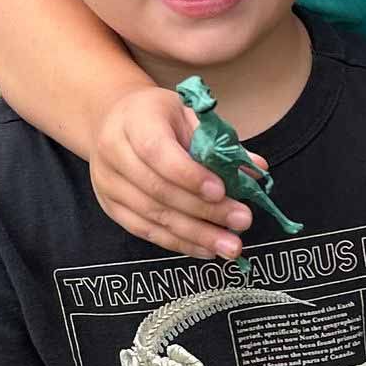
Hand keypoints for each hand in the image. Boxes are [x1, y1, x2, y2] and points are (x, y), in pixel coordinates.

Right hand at [89, 85, 265, 259]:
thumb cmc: (160, 118)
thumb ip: (220, 142)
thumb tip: (257, 169)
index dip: (189, 175)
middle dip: (204, 210)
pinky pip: (146, 231)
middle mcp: (114, 151)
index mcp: (135, 119)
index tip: (221, 191)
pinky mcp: (111, 208)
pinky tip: (207, 249)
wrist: (114, 123)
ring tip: (230, 245)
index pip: (157, 151)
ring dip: (197, 234)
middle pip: (158, 189)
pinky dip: (179, 243)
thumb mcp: (190, 116)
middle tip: (242, 220)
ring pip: (153, 216)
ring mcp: (108, 183)